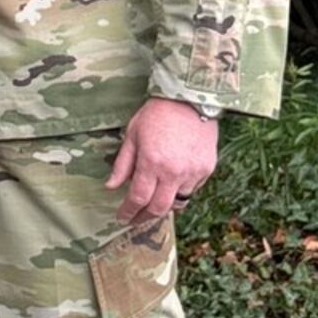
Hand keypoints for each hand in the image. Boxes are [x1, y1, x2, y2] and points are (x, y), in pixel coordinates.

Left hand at [106, 99, 219, 224]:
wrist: (191, 98)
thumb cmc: (158, 113)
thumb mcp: (133, 135)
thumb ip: (122, 164)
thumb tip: (111, 186)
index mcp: (152, 163)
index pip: (138, 198)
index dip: (128, 211)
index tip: (122, 217)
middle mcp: (174, 172)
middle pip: (159, 208)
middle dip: (144, 217)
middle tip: (135, 219)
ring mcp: (193, 172)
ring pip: (177, 202)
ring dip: (164, 205)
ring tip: (153, 203)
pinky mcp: (207, 169)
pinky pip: (192, 190)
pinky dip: (180, 192)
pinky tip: (171, 186)